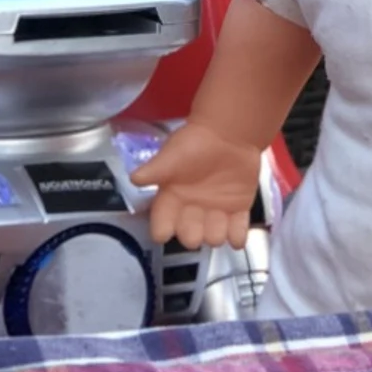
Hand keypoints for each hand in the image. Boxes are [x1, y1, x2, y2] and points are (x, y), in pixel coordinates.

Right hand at [129, 122, 261, 249]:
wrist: (228, 133)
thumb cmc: (194, 143)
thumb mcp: (172, 155)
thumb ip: (155, 169)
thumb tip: (135, 178)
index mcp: (171, 201)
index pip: (162, 225)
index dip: (162, 231)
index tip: (165, 232)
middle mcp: (191, 212)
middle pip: (190, 237)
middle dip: (192, 234)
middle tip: (197, 220)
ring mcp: (215, 214)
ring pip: (214, 238)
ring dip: (216, 234)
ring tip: (220, 217)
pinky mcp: (236, 212)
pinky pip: (237, 234)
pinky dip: (237, 237)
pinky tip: (236, 232)